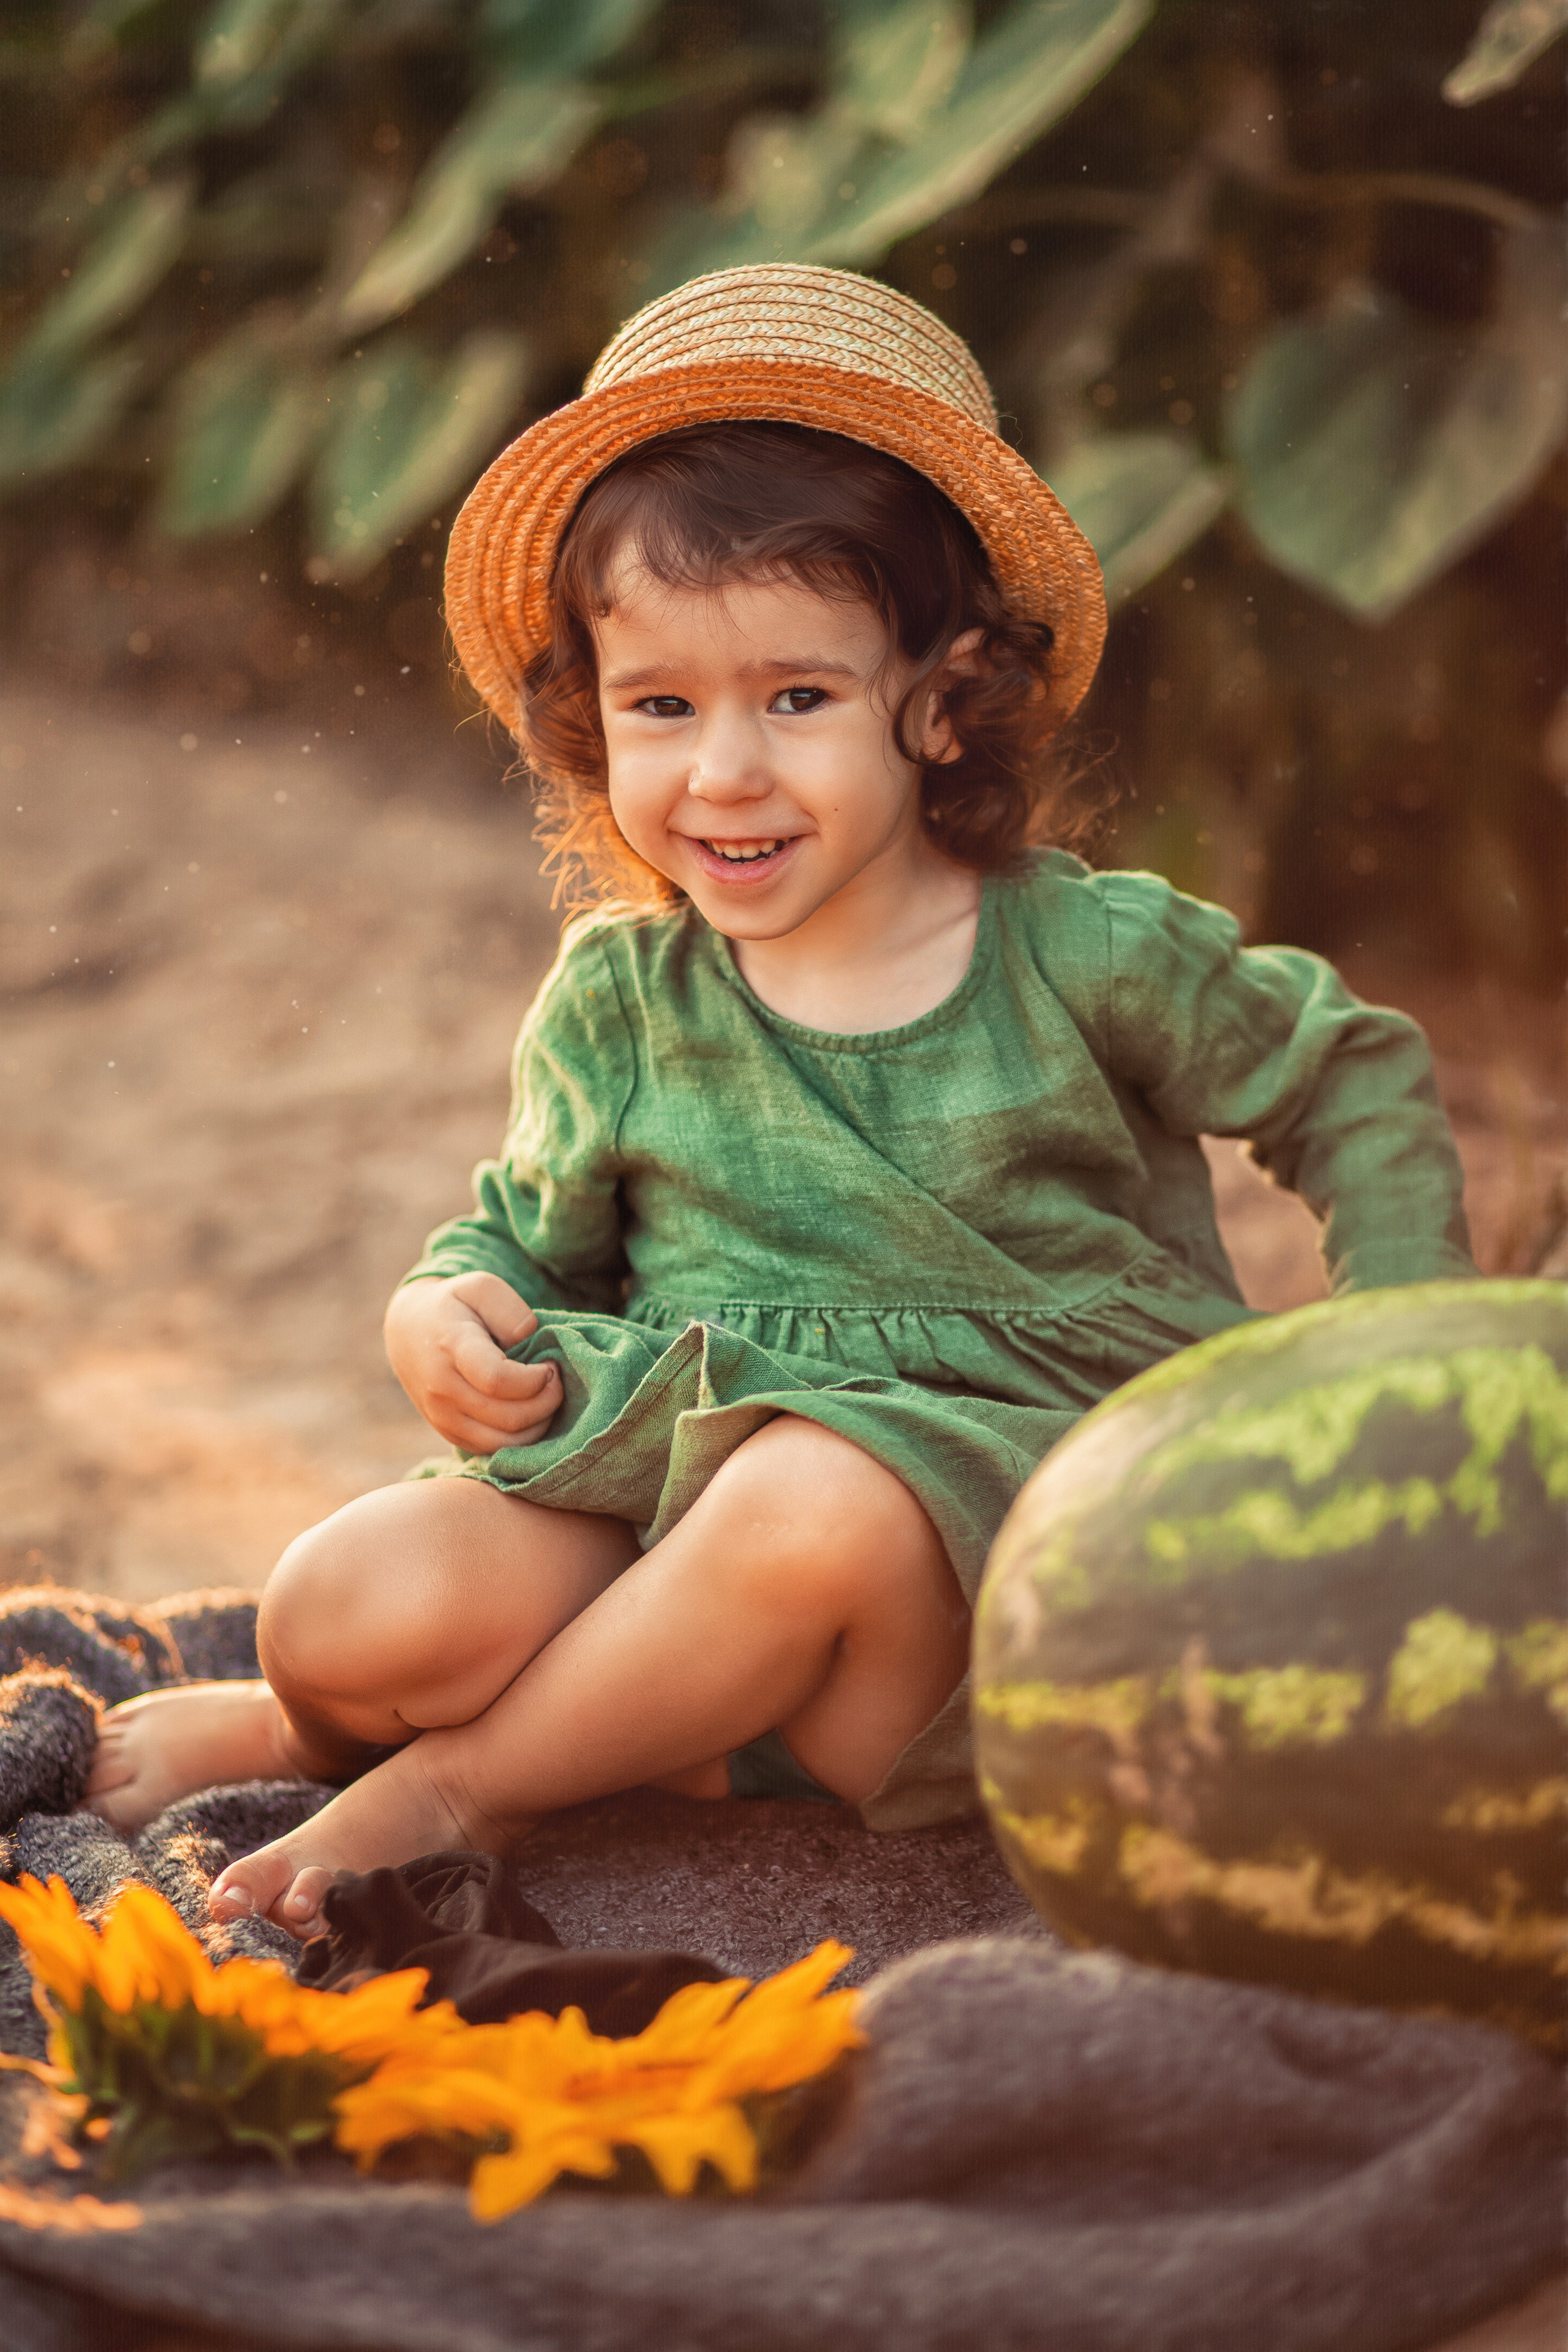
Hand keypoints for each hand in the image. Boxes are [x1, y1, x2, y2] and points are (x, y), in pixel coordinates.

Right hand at [383, 1273, 560, 1452]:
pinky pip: (491, 1451)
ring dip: (537, 1426)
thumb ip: (509, 1309)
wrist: (408, 1332)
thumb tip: (527, 1342)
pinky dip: (519, 1440)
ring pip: (502, 1443)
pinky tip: (528, 1412)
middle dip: (546, 1402)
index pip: (498, 1380)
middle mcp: (442, 1388)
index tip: (549, 1365)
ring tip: (544, 1398)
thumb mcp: (481, 1286)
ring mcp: (441, 1416)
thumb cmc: (455, 1305)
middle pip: (508, 1417)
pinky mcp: (447, 1433)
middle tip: (555, 1380)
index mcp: (452, 1347)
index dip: (536, 1379)